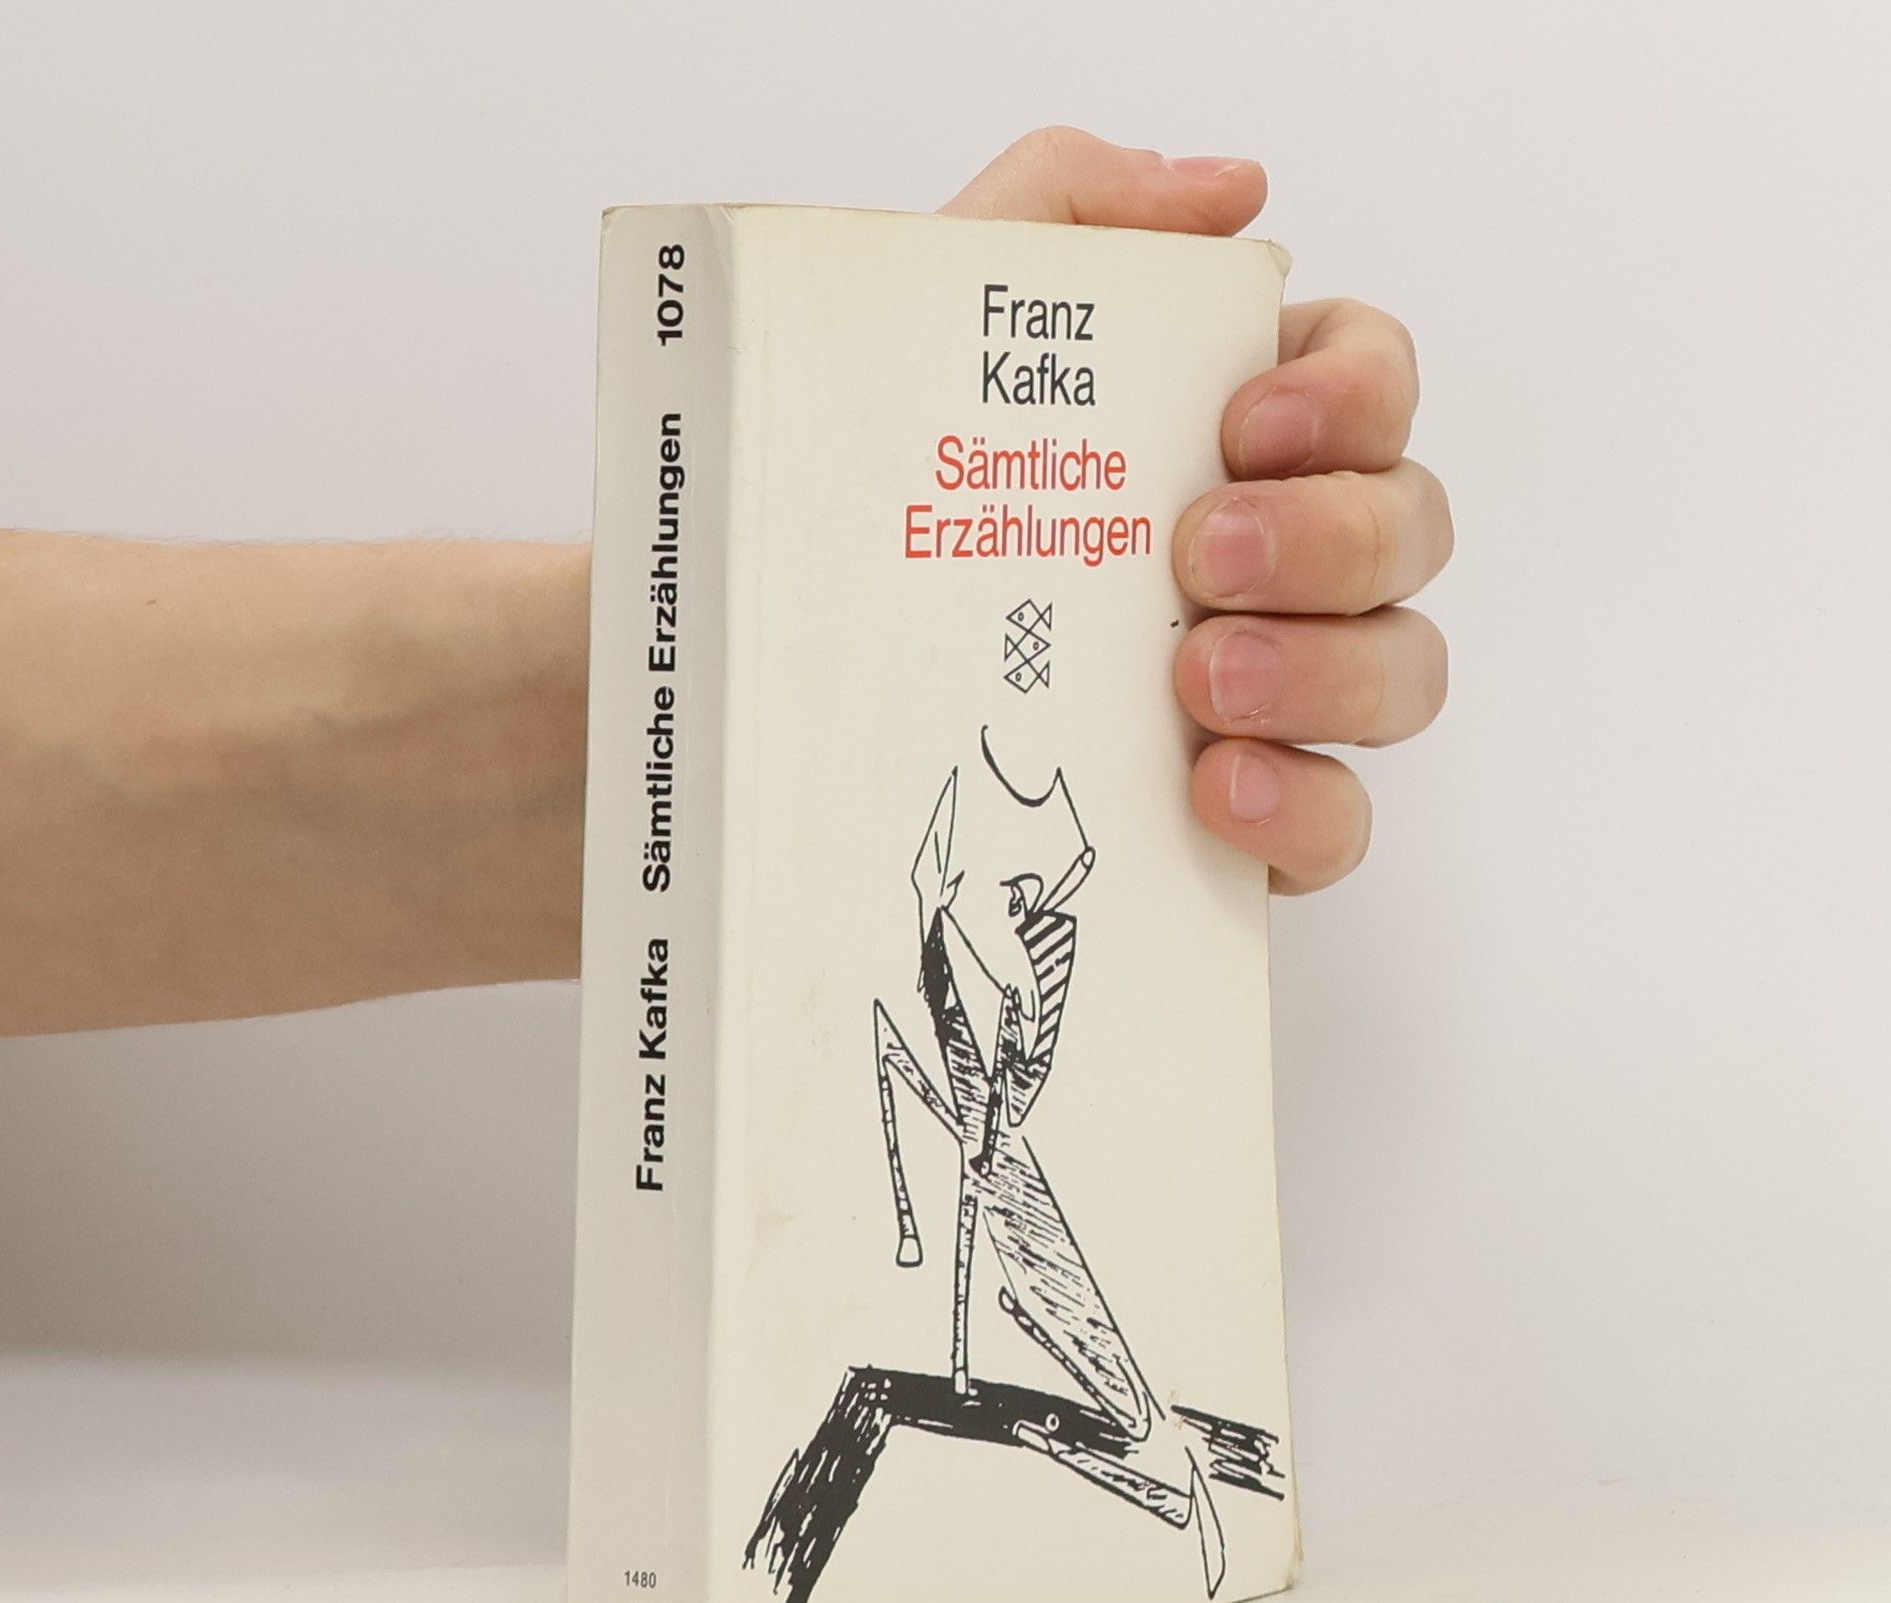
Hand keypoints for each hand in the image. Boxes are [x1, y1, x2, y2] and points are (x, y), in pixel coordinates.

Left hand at [943, 129, 1451, 892]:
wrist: (777, 687)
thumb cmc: (873, 499)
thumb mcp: (930, 322)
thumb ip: (1066, 209)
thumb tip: (1228, 194)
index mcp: (1230, 433)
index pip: (1375, 381)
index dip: (1349, 396)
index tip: (1240, 425)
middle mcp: (1278, 558)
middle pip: (1411, 526)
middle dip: (1330, 537)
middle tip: (1201, 557)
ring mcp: (1274, 694)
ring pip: (1403, 671)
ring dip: (1326, 670)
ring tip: (1198, 680)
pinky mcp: (1244, 819)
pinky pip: (1342, 824)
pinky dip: (1304, 805)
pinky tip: (1219, 788)